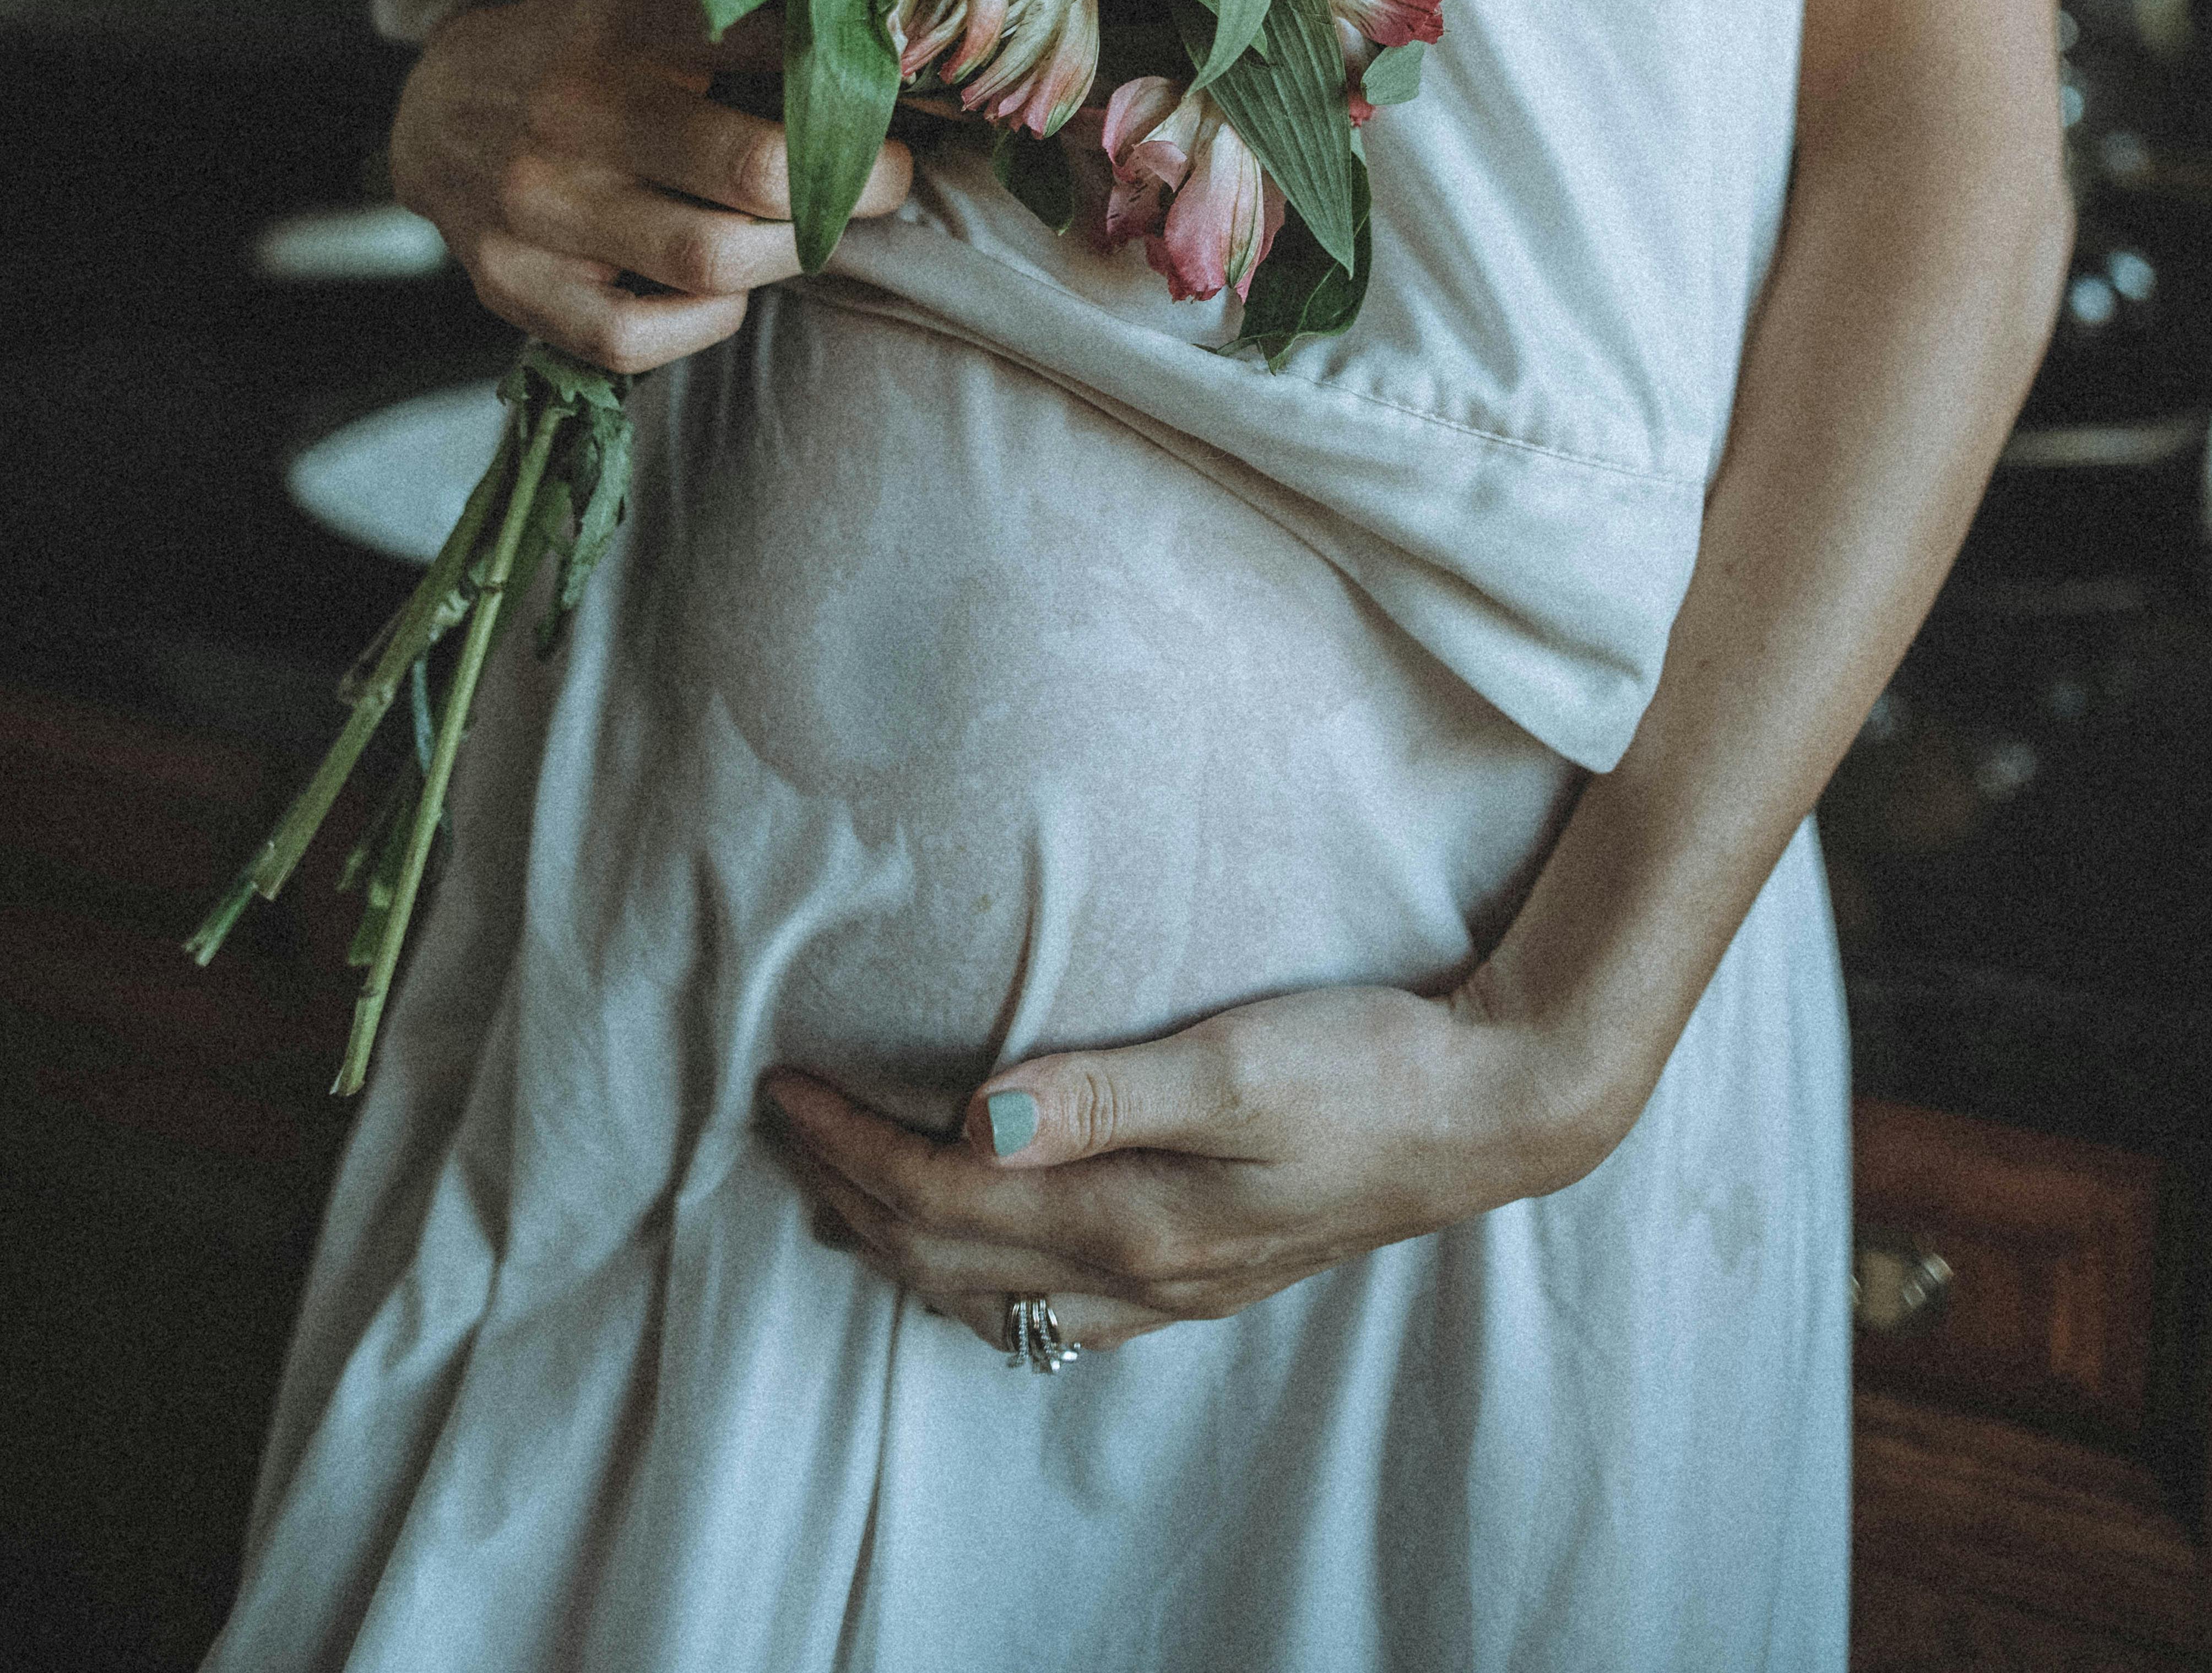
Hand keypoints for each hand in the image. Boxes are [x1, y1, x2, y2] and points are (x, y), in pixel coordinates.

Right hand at [389, 0, 911, 373]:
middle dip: (853, 183)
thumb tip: (885, 51)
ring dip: (792, 255)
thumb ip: (744, 25)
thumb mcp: (644, 3)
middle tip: (887, 178)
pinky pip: (633, 337)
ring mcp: (539, 208)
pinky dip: (704, 325)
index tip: (905, 98)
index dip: (858, 81)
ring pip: (710, 260)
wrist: (432, 108)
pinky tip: (726, 297)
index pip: (769, 46)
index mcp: (619, 25)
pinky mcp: (513, 283)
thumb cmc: (575, 56)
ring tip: (813, 234)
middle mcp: (575, 114)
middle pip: (756, 170)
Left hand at [760, 973, 1613, 1354]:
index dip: (849, 1146)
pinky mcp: (1212, 1268)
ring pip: (998, 1293)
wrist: (1488, 1111)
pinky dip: (989, 1281)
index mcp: (1132, 1218)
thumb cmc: (1365, 1068)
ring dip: (905, 1247)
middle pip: (949, 1254)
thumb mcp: (1234, 1063)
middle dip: (850, 1196)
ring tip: (840, 1202)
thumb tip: (973, 1122)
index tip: (780, 1086)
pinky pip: (1063, 1306)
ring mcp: (1178, 1284)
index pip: (941, 1195)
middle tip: (779, 1129)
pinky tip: (987, 1259)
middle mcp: (1142, 1272)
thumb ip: (1102, 1094)